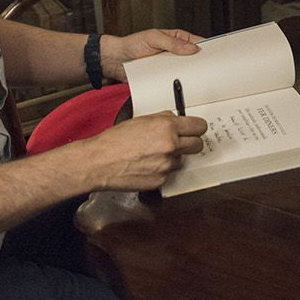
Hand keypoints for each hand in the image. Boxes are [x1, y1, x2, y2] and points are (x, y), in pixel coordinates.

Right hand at [77, 113, 208, 191]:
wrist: (100, 162)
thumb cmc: (115, 140)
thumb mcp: (141, 120)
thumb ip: (162, 119)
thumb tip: (176, 120)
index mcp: (166, 127)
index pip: (199, 126)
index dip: (197, 128)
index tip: (195, 130)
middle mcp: (170, 145)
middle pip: (198, 145)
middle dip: (190, 143)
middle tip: (180, 142)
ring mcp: (167, 164)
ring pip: (182, 160)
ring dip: (173, 157)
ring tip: (153, 154)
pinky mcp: (161, 180)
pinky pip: (169, 173)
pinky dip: (161, 170)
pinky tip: (147, 165)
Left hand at [100, 29, 202, 81]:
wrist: (115, 60)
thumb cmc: (131, 44)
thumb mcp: (153, 39)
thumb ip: (172, 43)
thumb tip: (191, 48)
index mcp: (176, 38)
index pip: (197, 42)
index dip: (206, 49)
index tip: (213, 56)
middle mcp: (175, 51)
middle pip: (193, 59)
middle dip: (200, 65)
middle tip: (206, 70)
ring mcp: (169, 65)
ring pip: (185, 71)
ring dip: (188, 75)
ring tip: (192, 78)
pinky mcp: (163, 76)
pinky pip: (173, 80)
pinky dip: (176, 83)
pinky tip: (178, 85)